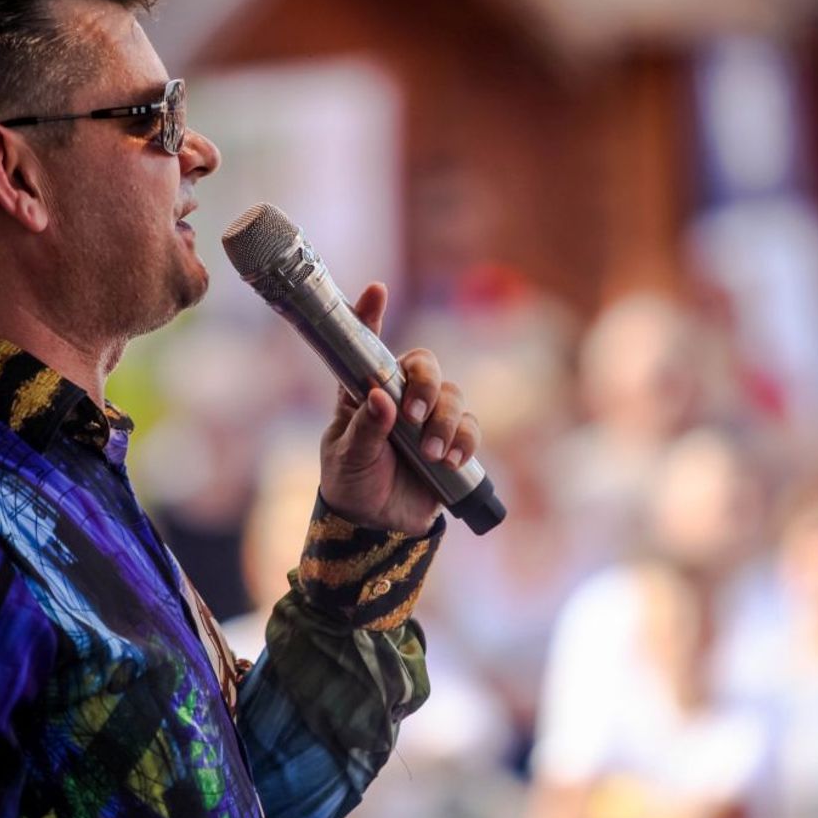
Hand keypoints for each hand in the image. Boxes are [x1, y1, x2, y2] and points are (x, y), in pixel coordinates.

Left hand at [318, 282, 480, 535]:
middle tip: (412, 416)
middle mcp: (399, 396)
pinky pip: (470, 427)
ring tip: (429, 453)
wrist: (377, 527)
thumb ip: (365, 429)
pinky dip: (464, 440)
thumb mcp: (348, 458)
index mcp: (363, 391)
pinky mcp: (452, 441)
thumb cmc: (352, 484)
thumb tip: (381, 399)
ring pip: (452, 395)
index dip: (370, 315)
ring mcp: (428, 417)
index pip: (366, 347)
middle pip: (424, 364)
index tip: (376, 290)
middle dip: (424, 384)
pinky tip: (449, 460)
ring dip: (444, 421)